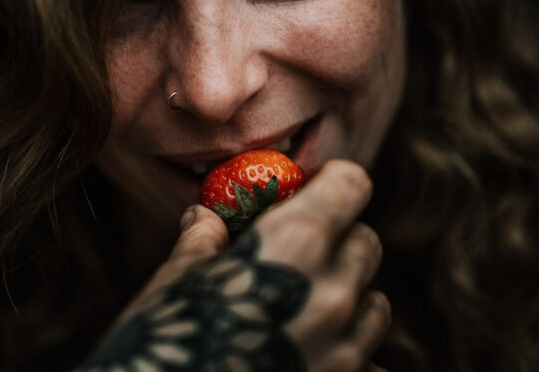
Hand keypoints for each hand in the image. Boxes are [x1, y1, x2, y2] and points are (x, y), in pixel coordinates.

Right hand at [79, 159, 390, 370]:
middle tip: (297, 258)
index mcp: (294, 243)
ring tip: (302, 312)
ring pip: (375, 305)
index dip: (331, 184)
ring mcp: (346, 348)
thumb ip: (202, 241)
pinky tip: (310, 356)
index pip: (352, 185)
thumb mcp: (175, 280)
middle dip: (337, 242)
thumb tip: (204, 217)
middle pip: (366, 243)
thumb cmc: (162, 341)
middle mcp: (332, 291)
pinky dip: (349, 358)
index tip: (308, 194)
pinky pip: (371, 363)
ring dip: (349, 301)